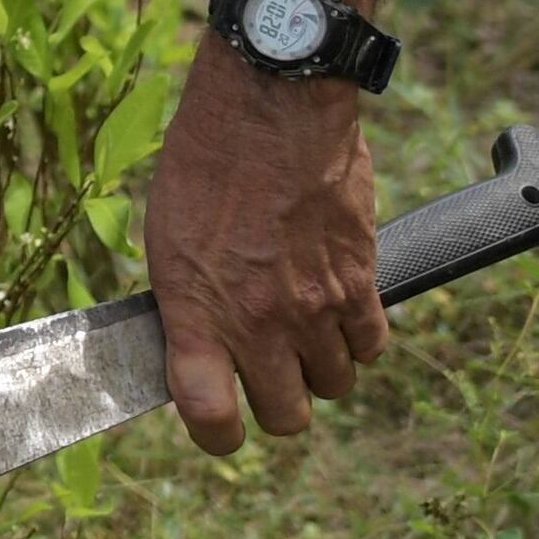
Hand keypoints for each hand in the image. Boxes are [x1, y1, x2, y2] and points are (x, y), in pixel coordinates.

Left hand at [143, 42, 385, 454]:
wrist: (270, 104)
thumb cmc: (205, 160)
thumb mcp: (166, 235)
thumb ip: (188, 301)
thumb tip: (199, 342)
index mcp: (199, 311)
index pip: (210, 417)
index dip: (215, 434)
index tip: (218, 423)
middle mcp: (260, 321)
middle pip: (286, 417)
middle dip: (276, 404)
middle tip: (267, 372)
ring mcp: (316, 306)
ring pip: (334, 385)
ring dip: (319, 368)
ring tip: (304, 332)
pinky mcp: (361, 281)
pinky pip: (372, 345)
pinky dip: (359, 338)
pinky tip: (340, 308)